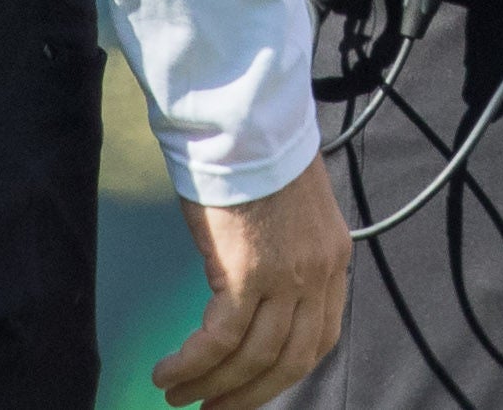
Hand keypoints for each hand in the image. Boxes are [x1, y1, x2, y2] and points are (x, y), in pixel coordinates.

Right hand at [155, 166, 348, 408]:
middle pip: (289, 360)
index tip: (252, 388)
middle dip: (248, 394)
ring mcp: (287, 276)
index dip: (284, 373)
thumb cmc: (258, 152)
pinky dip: (192, 364)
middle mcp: (319, 273)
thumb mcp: (293, 209)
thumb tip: (260, 287)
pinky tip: (168, 372)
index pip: (320, 338)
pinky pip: (219, 339)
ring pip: (252, 357)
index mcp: (334, 258)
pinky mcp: (247, 273)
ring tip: (177, 395)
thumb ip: (290, 251)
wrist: (246, 120)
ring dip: (211, 386)